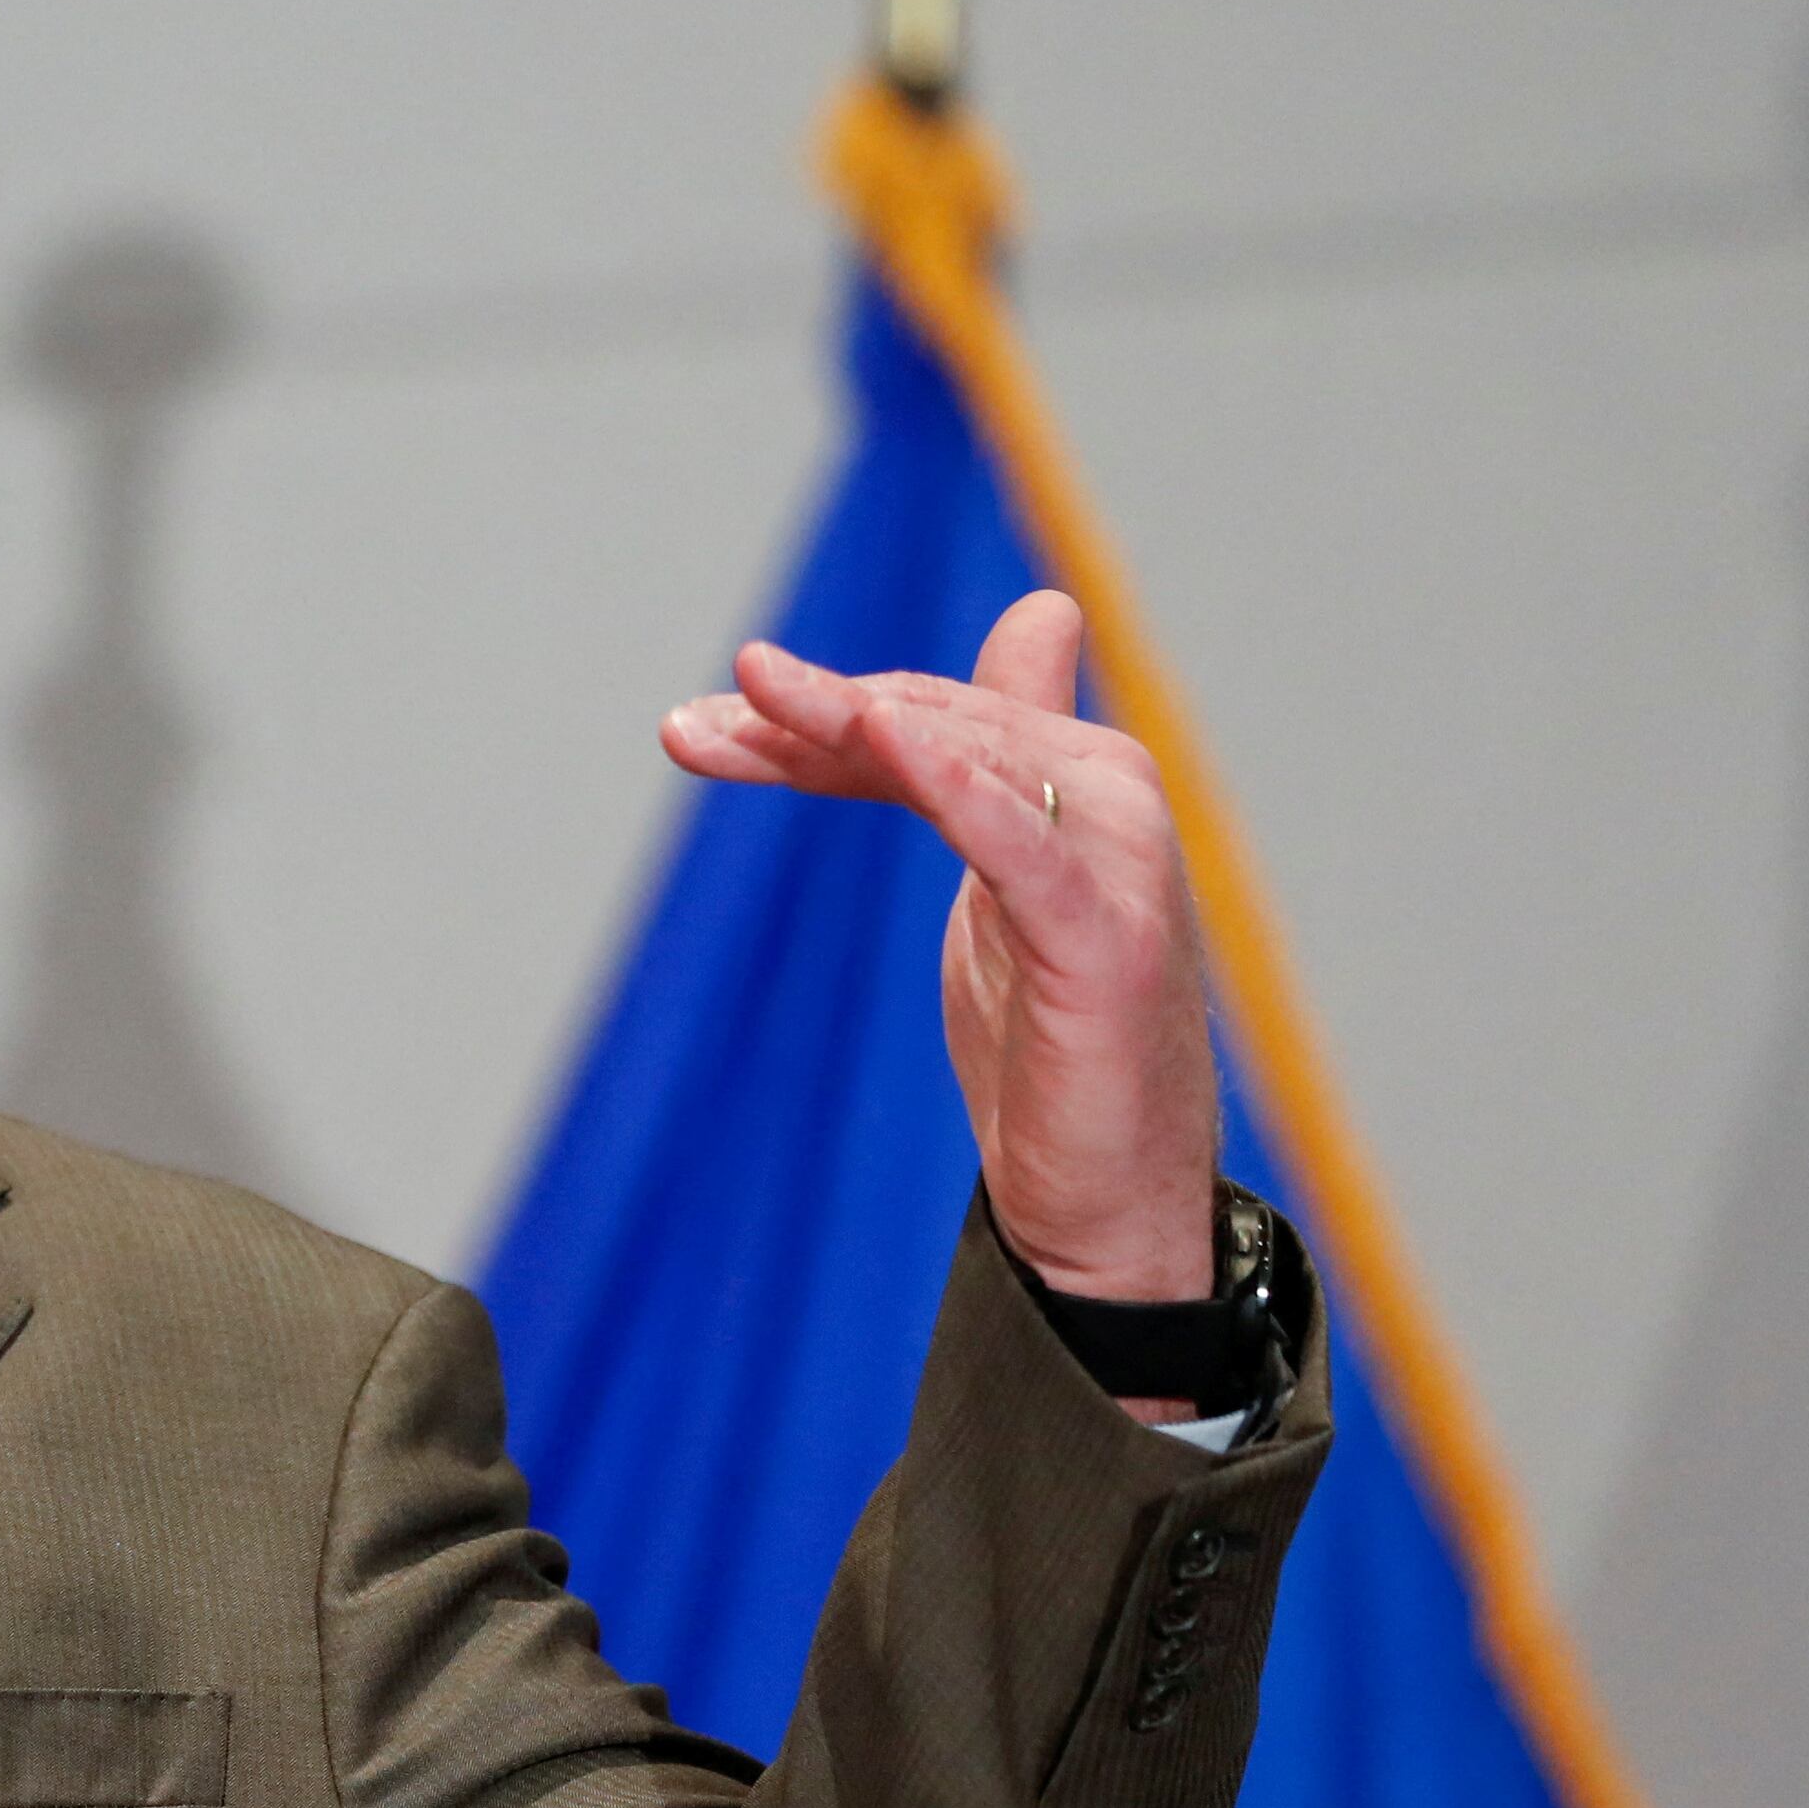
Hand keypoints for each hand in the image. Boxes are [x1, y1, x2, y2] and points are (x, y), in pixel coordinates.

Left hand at [660, 591, 1222, 1304]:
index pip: (925, 717)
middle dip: (804, 721)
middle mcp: (1110, 796)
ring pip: (962, 761)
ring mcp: (1117, 864)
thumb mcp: (1009, 877)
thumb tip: (1044, 612)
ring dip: (845, 723)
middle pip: (933, 727)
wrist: (1113, 1196)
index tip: (700, 726)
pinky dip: (955, 781)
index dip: (813, 715)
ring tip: (751, 697)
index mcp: (1081, 778)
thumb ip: (997, 754)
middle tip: (691, 726)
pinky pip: (1019, 843)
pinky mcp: (1106, 939)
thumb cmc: (1055, 1036)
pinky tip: (883, 732)